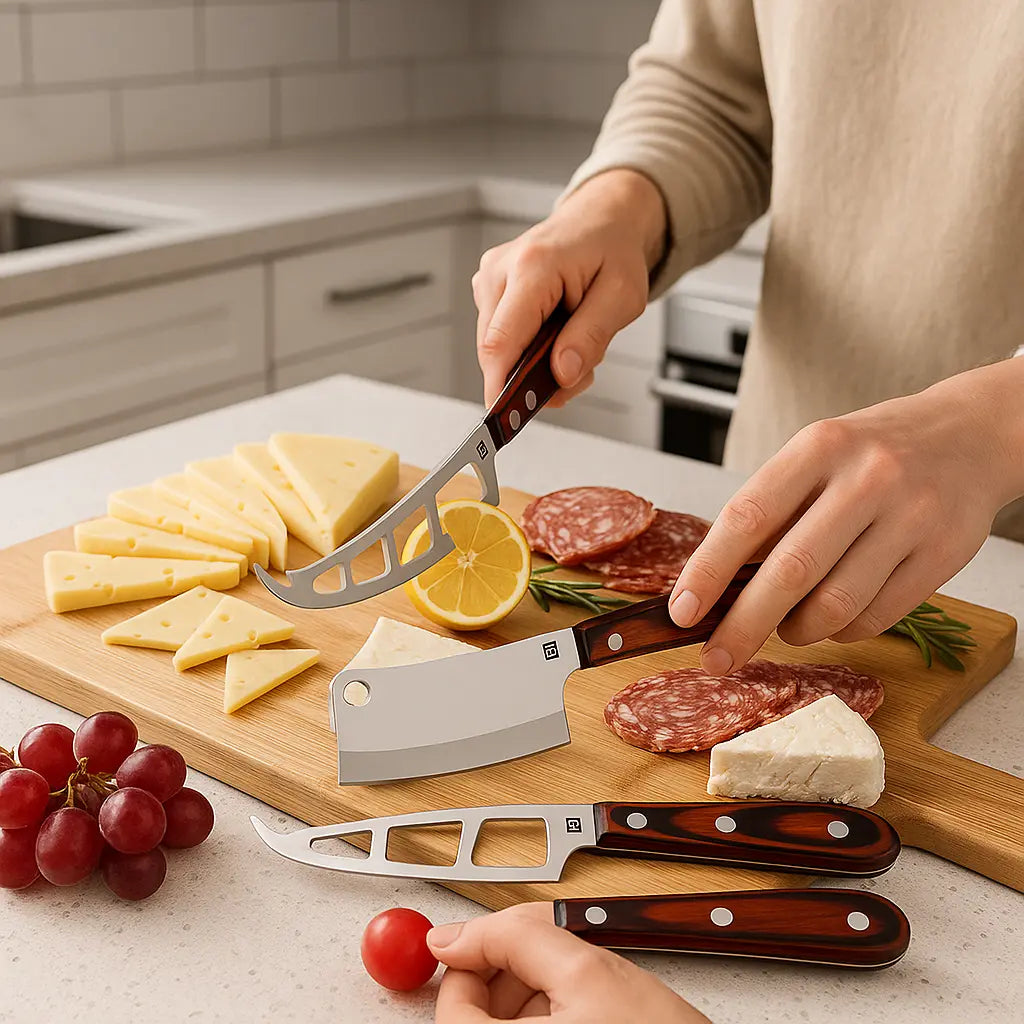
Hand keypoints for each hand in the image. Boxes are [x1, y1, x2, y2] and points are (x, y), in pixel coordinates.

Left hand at [429, 903, 709, 1022]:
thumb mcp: (589, 971)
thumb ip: (515, 937)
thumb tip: (454, 934)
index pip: (452, 999)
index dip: (482, 954)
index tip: (507, 939)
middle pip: (474, 1017)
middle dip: (511, 978)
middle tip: (556, 963)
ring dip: (533, 1003)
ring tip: (584, 997)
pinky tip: (587, 1020)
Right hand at [473, 169, 665, 407]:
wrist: (600, 221)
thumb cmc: (612, 251)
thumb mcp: (623, 295)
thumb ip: (592, 336)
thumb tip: (561, 374)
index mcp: (533, 267)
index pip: (502, 341)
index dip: (500, 386)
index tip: (504, 419)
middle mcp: (500, 271)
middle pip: (495, 351)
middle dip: (532, 377)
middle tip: (576, 373)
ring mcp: (489, 280)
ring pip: (497, 348)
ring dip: (533, 363)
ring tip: (572, 345)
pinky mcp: (488, 290)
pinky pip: (500, 337)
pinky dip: (527, 349)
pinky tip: (554, 335)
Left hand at [670, 358, 1023, 672]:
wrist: (969, 436)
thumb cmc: (872, 454)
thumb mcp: (813, 458)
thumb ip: (770, 513)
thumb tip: (713, 588)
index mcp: (818, 448)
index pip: (748, 517)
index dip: (708, 571)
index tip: (682, 612)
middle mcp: (867, 478)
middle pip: (790, 572)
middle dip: (743, 626)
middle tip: (716, 658)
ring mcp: (910, 516)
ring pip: (836, 605)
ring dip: (797, 631)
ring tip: (787, 626)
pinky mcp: (944, 554)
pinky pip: (876, 618)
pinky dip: (842, 631)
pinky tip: (835, 617)